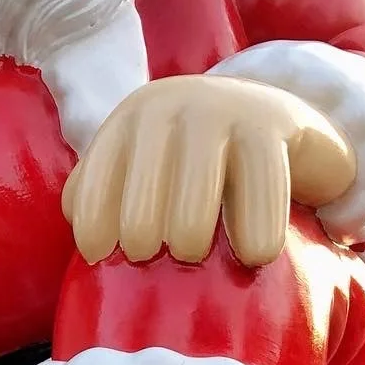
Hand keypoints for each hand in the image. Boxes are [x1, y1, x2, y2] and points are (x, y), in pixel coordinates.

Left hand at [62, 77, 356, 267]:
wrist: (276, 116)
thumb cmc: (196, 159)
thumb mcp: (145, 166)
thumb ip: (108, 194)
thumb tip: (88, 244)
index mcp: (130, 121)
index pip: (98, 175)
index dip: (94, 218)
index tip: (99, 256)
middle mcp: (170, 108)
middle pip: (144, 187)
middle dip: (141, 232)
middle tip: (152, 255)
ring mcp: (221, 111)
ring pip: (195, 185)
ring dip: (188, 231)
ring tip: (191, 254)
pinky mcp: (270, 124)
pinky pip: (260, 184)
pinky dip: (257, 226)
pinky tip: (256, 255)